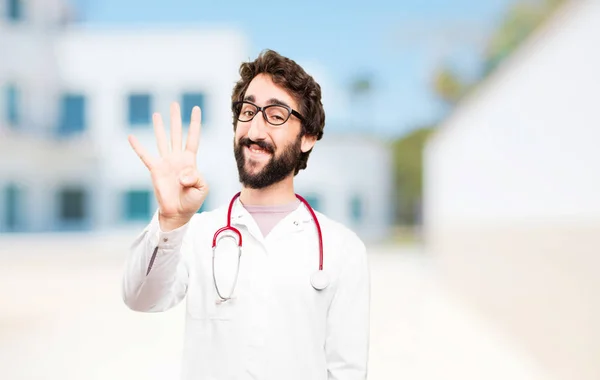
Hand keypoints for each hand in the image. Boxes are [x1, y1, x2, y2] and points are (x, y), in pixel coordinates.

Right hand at [128, 102, 207, 230]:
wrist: (178, 213)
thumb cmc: (192, 200)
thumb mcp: (202, 188)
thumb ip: (196, 177)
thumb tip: (183, 173)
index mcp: (190, 160)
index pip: (193, 138)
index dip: (194, 124)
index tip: (196, 109)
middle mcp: (177, 158)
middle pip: (176, 134)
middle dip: (175, 119)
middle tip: (174, 104)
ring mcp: (165, 162)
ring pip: (162, 140)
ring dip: (159, 127)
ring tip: (157, 113)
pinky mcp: (155, 170)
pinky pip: (145, 156)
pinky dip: (138, 146)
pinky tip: (131, 136)